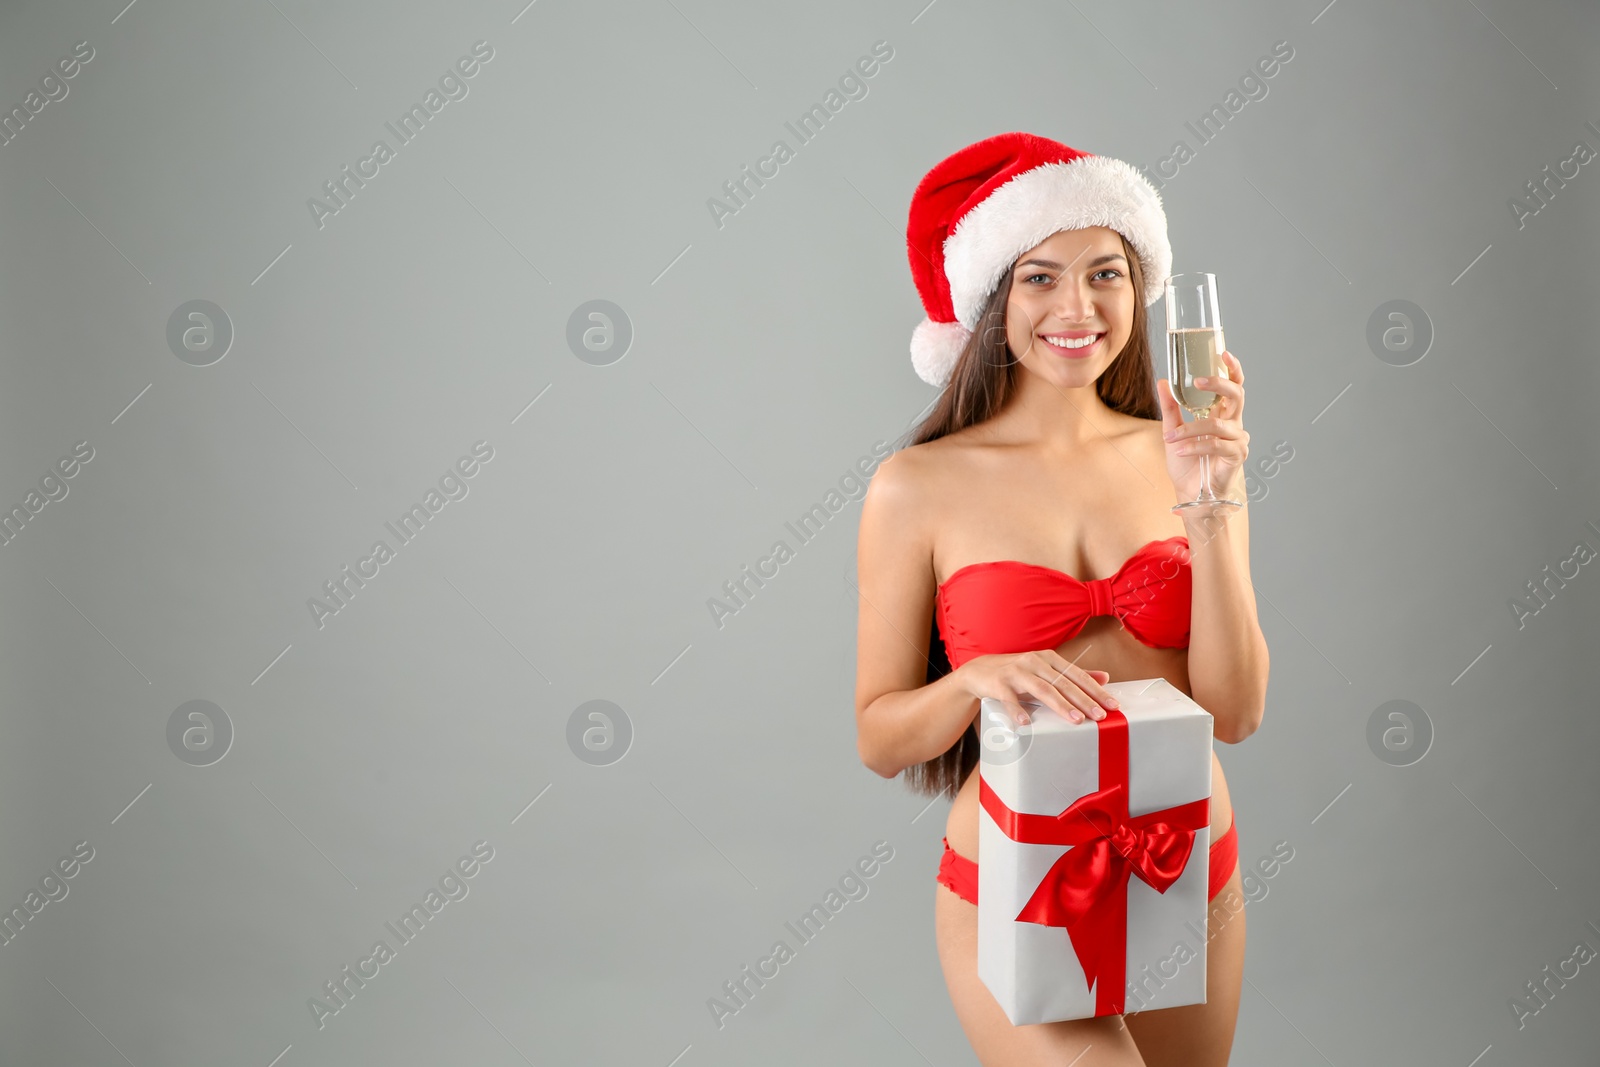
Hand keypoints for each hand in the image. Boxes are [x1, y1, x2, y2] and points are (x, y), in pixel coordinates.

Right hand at [956, 651, 1117, 726]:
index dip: (1095, 690)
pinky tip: (1025, 723)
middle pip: (1063, 683)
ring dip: (1060, 705)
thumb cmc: (1018, 674)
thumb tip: (1105, 677)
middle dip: (1083, 700)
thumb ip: (1073, 675)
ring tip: (1076, 719)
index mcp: (1049, 658)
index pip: (1077, 675)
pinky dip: (1017, 710)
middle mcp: (1034, 662)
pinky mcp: (999, 683)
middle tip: (1099, 716)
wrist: (980, 671)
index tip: (1112, 705)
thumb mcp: (1046, 671)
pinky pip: (1010, 698)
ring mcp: (1016, 672)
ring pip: (1042, 689)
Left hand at [1158, 349, 1249, 503]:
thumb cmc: (1186, 463)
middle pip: (1236, 395)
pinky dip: (1195, 446)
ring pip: (1217, 424)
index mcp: (1222, 414)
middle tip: (1199, 380)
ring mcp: (1238, 440)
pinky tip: (1180, 451)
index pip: (1234, 386)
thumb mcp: (1173, 431)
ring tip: (1170, 438)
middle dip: (1219, 384)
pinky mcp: (1236, 456)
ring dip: (1190, 430)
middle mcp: (1234, 423)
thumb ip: (1171, 408)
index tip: (1223, 353)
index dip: (1232, 369)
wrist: (1190, 492)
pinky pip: (1216, 445)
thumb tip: (1163, 381)